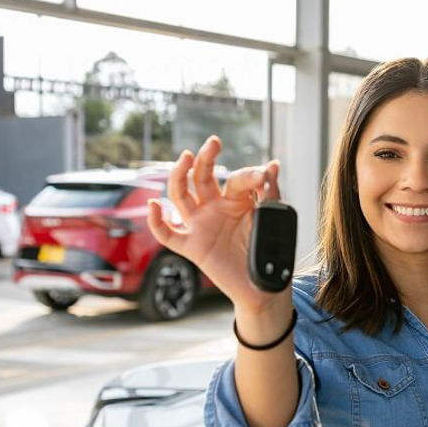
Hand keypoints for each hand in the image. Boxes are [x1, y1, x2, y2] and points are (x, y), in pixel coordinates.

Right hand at [146, 136, 282, 311]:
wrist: (263, 284)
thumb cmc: (266, 249)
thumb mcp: (271, 218)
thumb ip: (270, 194)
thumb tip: (272, 165)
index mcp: (235, 199)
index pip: (235, 179)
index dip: (248, 175)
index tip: (263, 176)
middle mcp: (214, 207)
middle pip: (202, 176)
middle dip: (206, 158)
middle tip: (214, 143)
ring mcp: (200, 225)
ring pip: (181, 195)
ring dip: (180, 175)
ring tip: (187, 157)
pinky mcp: (192, 246)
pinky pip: (168, 234)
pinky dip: (157, 221)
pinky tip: (156, 206)